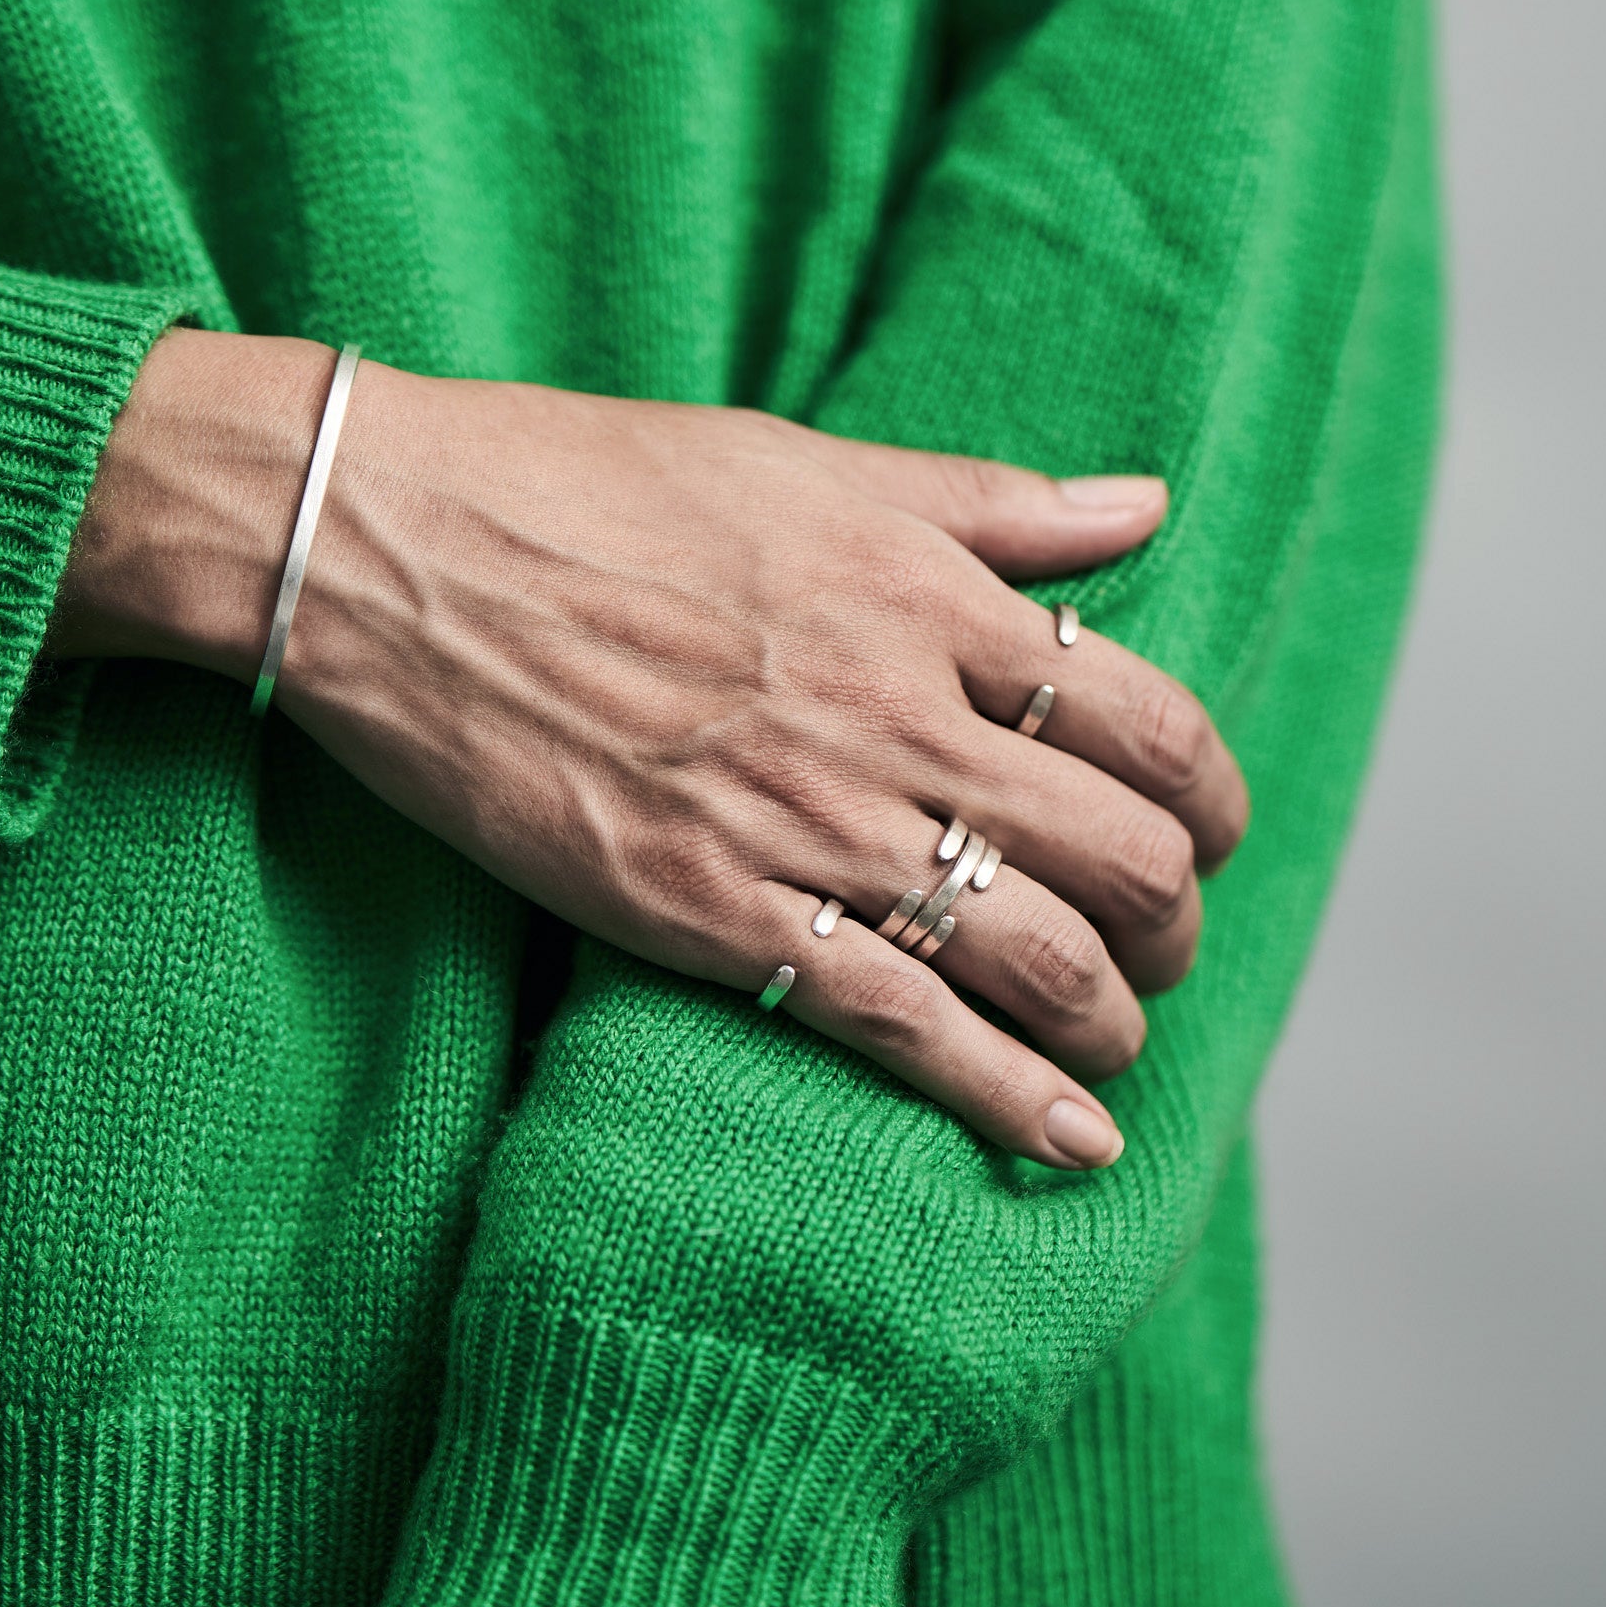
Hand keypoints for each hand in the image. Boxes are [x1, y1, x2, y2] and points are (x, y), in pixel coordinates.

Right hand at [52, 330, 1248, 1169]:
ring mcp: (807, 824)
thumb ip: (989, 501)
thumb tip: (1144, 504)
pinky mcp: (713, 915)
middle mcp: (896, 716)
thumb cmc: (589, 482)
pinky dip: (1012, 1101)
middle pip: (1126, 854)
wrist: (395, 549)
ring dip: (1115, 1017)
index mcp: (928, 596)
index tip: (1205, 827)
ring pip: (1042, 957)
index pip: (1152, 720)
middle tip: (1165, 940)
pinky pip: (904, 1028)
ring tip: (1117, 1037)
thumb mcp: (805, 460)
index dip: (1209, 794)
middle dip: (1179, 920)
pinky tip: (1074, 1146)